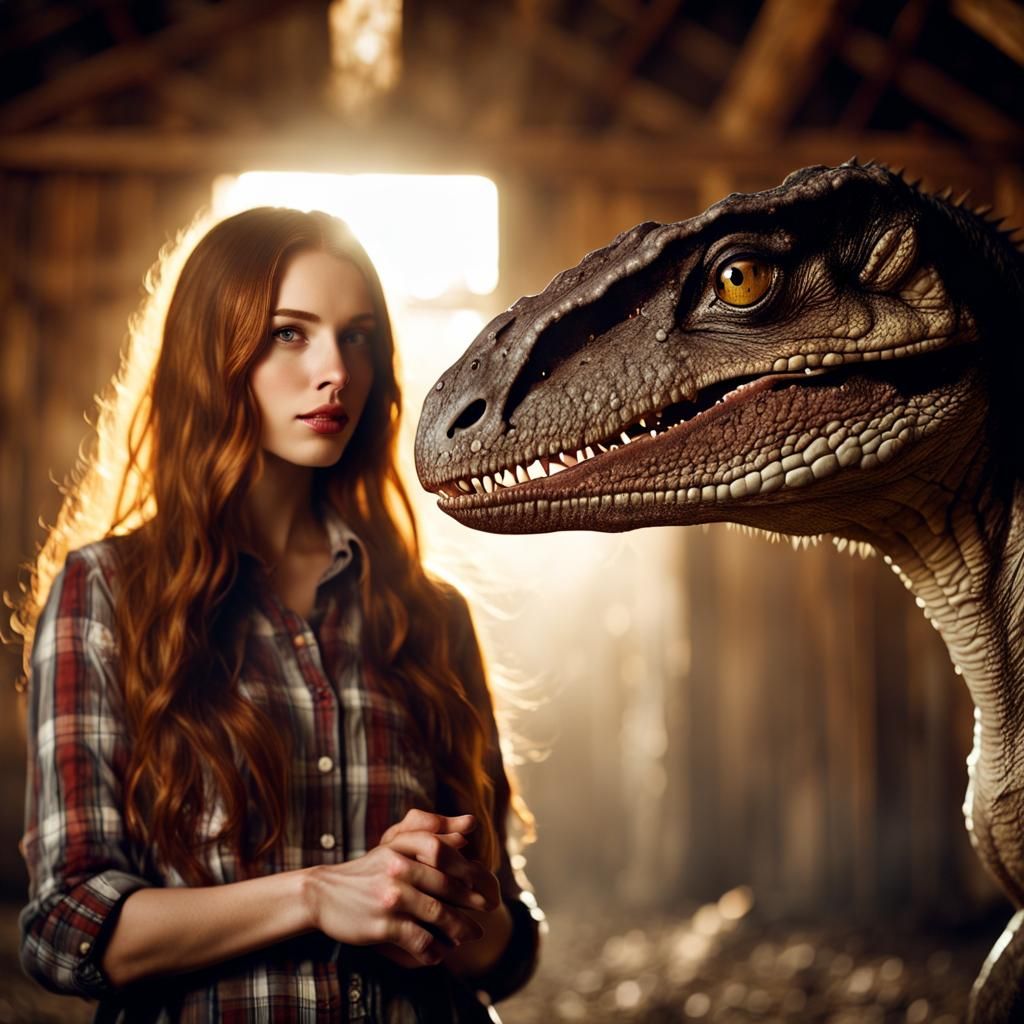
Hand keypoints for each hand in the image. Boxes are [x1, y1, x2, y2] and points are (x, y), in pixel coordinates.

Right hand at [303, 812, 489, 965]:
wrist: (322, 893)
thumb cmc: (368, 869)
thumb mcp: (395, 845)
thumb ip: (431, 834)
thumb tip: (469, 830)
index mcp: (402, 846)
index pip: (445, 853)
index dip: (471, 869)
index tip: (487, 882)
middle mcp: (397, 867)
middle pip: (447, 885)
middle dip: (473, 900)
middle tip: (489, 909)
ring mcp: (390, 897)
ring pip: (438, 914)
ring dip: (460, 927)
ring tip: (472, 934)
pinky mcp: (382, 925)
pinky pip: (419, 940)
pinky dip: (434, 949)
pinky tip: (440, 953)